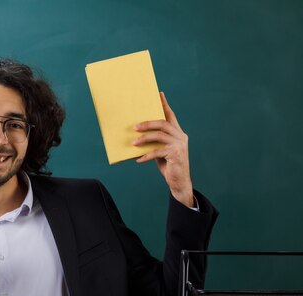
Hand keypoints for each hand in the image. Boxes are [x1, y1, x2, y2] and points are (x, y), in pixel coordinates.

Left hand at [133, 92, 193, 207]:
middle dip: (147, 123)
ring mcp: (179, 145)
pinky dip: (146, 156)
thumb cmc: (169, 165)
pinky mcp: (176, 154)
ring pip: (159, 136)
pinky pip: (157, 152)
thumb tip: (138, 135)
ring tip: (133, 143)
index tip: (159, 94)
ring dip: (144, 139)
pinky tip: (138, 159)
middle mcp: (181, 136)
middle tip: (134, 127)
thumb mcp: (161, 151)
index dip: (164, 105)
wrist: (179, 182)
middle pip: (163, 123)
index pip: (170, 115)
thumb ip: (155, 142)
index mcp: (178, 133)